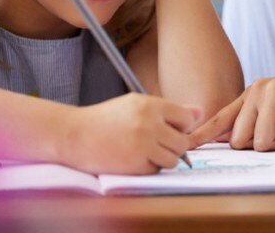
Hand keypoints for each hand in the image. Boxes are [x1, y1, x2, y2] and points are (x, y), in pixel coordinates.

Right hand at [60, 93, 201, 174]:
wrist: (75, 135)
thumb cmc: (107, 118)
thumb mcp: (136, 104)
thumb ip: (168, 109)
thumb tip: (199, 113)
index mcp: (150, 104)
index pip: (187, 118)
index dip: (182, 126)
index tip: (172, 128)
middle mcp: (149, 123)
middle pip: (183, 142)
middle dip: (175, 145)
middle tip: (158, 142)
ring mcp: (143, 145)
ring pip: (173, 159)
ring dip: (163, 158)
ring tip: (145, 150)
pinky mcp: (135, 165)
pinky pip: (156, 170)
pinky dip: (149, 167)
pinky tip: (134, 158)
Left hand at [188, 72, 274, 150]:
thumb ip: (256, 126)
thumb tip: (231, 144)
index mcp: (252, 94)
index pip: (221, 119)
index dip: (203, 135)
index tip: (186, 146)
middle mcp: (258, 90)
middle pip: (241, 140)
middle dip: (266, 145)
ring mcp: (273, 91)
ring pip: (262, 142)